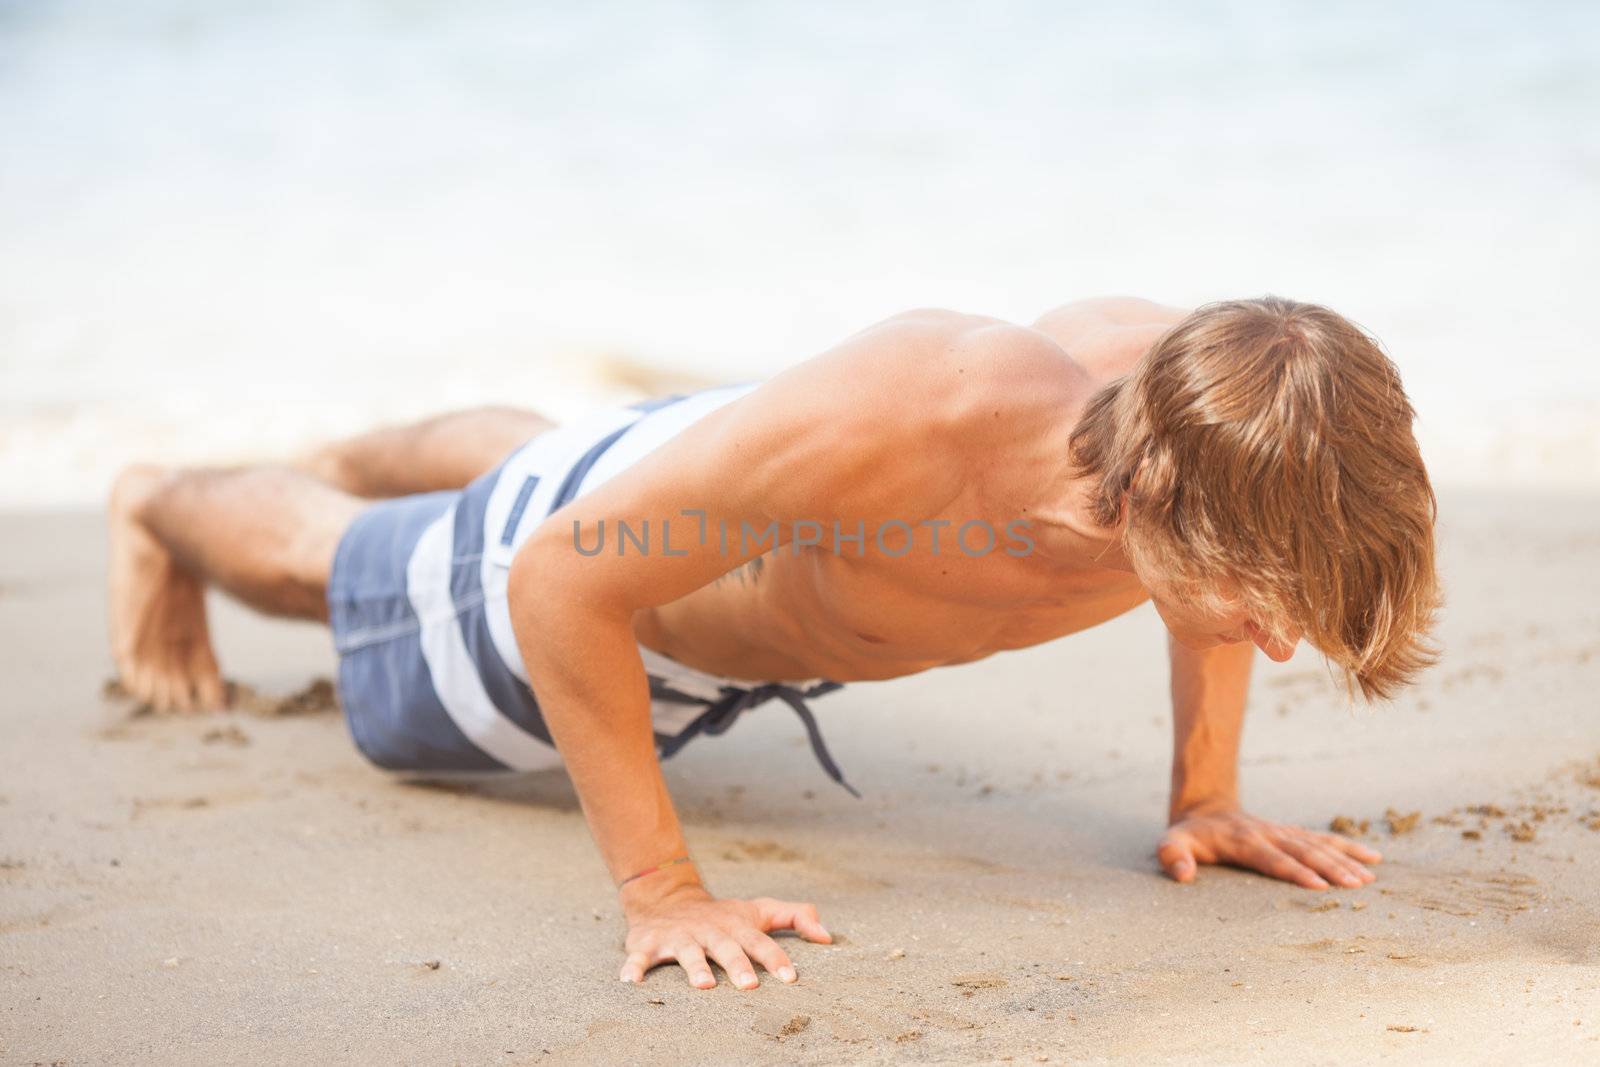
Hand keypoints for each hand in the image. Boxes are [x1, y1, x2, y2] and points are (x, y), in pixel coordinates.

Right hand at [619, 883, 831, 989]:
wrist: (666, 897)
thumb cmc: (723, 914)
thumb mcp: (759, 910)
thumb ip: (795, 917)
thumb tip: (828, 936)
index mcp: (736, 926)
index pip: (761, 942)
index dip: (776, 958)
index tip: (791, 977)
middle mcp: (709, 931)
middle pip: (726, 947)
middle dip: (738, 965)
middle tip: (750, 986)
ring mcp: (678, 937)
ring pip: (687, 952)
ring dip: (695, 967)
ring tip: (704, 986)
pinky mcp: (648, 943)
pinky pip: (640, 956)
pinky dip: (634, 966)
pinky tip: (630, 981)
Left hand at [1158, 807, 1380, 888]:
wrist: (1204, 808)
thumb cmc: (1189, 836)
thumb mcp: (1171, 843)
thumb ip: (1173, 857)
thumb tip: (1182, 875)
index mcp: (1242, 841)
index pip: (1271, 858)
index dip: (1293, 871)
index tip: (1318, 885)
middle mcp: (1267, 834)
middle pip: (1302, 852)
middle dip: (1330, 868)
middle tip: (1357, 884)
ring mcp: (1282, 832)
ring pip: (1318, 845)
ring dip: (1344, 859)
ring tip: (1370, 876)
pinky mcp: (1292, 834)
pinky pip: (1323, 840)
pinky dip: (1348, 848)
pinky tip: (1373, 858)